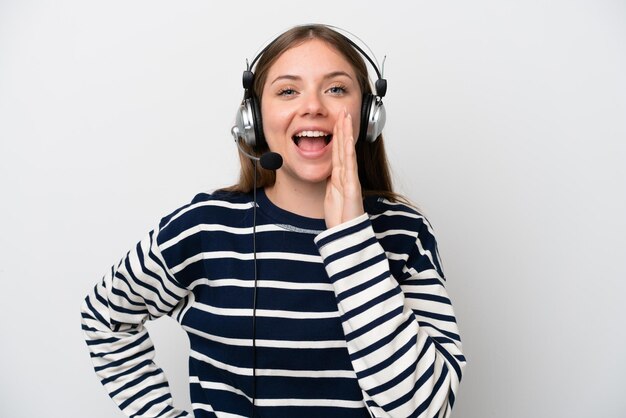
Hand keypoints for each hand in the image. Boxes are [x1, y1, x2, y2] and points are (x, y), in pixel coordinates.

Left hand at [324, 109, 364, 228]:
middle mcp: (346, 176)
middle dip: (343, 128)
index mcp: (340, 177)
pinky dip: (348, 152)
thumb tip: (325, 171)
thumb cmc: (340, 218)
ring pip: (347, 152)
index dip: (338, 134)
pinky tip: (347, 140)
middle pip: (344, 147)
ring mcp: (350, 180)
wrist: (345, 235)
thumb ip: (329, 182)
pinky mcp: (352, 188)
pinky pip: (349, 166)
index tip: (337, 119)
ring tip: (345, 117)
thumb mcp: (330, 195)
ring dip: (346, 133)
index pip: (338, 151)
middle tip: (343, 110)